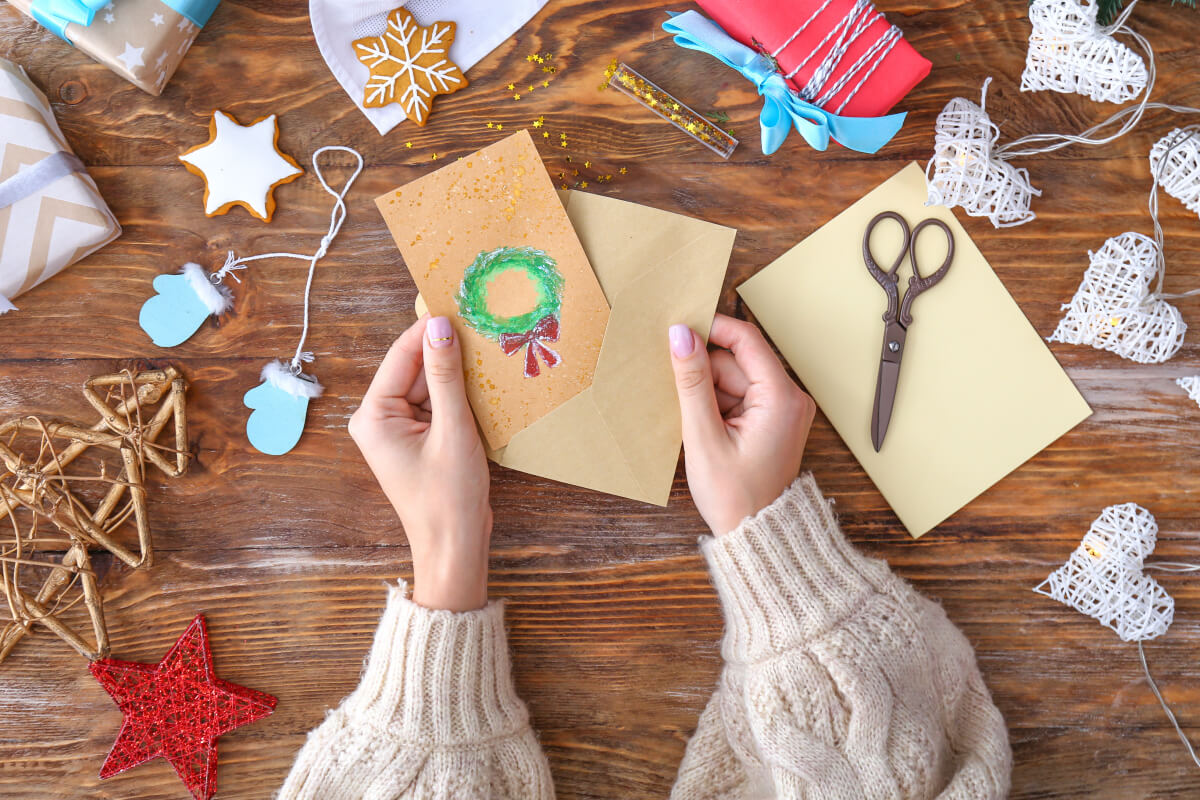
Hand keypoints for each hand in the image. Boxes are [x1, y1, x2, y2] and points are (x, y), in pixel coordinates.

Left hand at [348, 315, 491, 610]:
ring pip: (428, 384)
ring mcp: (396, 429)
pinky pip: (436, 404)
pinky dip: (458, 396)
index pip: (401, 356)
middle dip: (446, 351)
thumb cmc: (448, 498)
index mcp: (372, 415)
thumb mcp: (452, 431)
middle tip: (483, 325)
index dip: (429, 328)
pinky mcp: (417, 439)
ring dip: (456, 374)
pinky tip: (484, 386)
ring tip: (489, 353)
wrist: (454, 548)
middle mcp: (377, 418)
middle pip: (414, 367)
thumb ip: (445, 376)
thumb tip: (440, 326)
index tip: (458, 301)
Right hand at [668, 314, 815, 535]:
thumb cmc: (736, 497)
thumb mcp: (704, 436)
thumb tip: (681, 336)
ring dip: (707, 392)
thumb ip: (692, 381)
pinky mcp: (770, 420)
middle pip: (737, 361)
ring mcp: (781, 409)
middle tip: (677, 392)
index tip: (679, 329)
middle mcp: (789, 398)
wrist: (755, 536)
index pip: (746, 340)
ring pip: (733, 378)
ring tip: (695, 424)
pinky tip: (702, 426)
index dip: (711, 329)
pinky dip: (715, 405)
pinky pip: (738, 396)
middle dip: (704, 372)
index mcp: (782, 398)